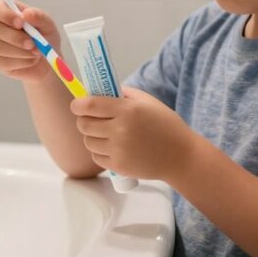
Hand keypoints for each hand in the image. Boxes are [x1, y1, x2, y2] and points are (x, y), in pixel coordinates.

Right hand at [0, 0, 61, 83]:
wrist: (48, 62)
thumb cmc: (46, 39)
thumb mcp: (48, 26)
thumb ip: (39, 17)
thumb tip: (26, 13)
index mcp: (8, 12)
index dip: (5, 14)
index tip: (21, 22)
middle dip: (15, 37)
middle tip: (32, 44)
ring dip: (20, 51)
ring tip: (36, 53)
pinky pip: (1, 61)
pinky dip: (20, 62)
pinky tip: (30, 60)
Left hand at [70, 87, 197, 180]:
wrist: (180, 156)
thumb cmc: (165, 125)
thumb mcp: (148, 102)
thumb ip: (123, 94)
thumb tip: (98, 91)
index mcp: (127, 110)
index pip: (90, 105)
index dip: (78, 104)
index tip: (76, 105)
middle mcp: (120, 130)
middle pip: (83, 125)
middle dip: (83, 120)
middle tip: (91, 119)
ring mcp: (118, 150)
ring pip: (88, 141)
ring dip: (92, 136)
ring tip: (105, 133)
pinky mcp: (118, 166)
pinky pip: (96, 157)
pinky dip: (100, 151)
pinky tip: (112, 146)